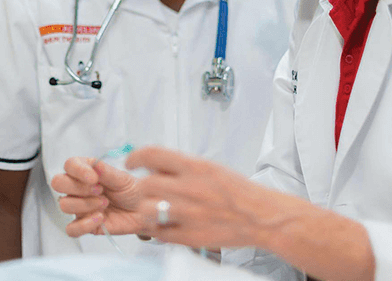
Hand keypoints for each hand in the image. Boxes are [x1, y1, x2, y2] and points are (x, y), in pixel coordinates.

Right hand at [51, 156, 145, 237]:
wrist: (142, 211)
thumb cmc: (130, 190)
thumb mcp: (122, 178)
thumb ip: (107, 172)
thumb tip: (95, 165)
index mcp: (86, 170)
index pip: (69, 165)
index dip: (78, 171)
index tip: (94, 177)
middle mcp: (78, 187)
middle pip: (58, 183)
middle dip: (78, 187)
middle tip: (99, 190)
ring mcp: (79, 206)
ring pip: (64, 204)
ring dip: (85, 204)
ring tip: (105, 203)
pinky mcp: (83, 225)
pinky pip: (71, 229)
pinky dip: (84, 225)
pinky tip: (100, 218)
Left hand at [126, 146, 268, 248]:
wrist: (259, 216)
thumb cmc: (235, 190)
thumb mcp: (208, 167)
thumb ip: (180, 166)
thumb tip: (153, 165)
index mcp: (194, 166)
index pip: (152, 154)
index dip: (135, 156)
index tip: (131, 161)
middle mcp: (189, 188)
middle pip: (146, 184)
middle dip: (142, 186)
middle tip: (145, 189)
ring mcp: (188, 214)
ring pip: (147, 210)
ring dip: (146, 208)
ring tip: (152, 208)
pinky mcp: (189, 236)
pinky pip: (159, 232)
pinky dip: (156, 228)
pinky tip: (163, 223)